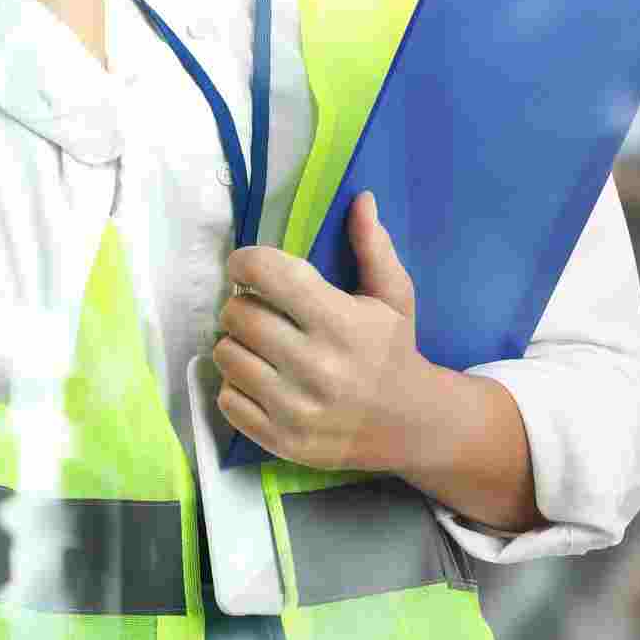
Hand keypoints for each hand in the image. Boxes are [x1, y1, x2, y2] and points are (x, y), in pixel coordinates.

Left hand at [212, 191, 423, 471]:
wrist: (413, 427)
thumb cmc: (395, 352)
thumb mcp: (394, 296)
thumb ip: (372, 246)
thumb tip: (361, 197)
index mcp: (341, 323)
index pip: (268, 275)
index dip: (246, 261)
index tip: (246, 266)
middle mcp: (316, 368)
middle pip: (238, 315)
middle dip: (241, 304)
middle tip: (258, 308)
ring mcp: (295, 409)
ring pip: (226, 356)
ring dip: (237, 344)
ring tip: (260, 344)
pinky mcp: (280, 441)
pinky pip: (226, 400)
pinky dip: (236, 386)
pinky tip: (262, 379)